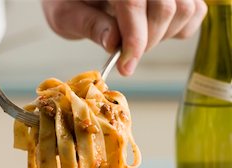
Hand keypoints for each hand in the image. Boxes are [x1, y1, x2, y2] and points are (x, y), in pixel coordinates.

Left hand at [42, 0, 207, 75]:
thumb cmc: (68, 0)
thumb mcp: (65, 14)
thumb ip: (89, 25)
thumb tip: (114, 44)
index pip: (133, 2)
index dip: (134, 39)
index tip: (126, 68)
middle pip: (165, 8)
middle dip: (146, 42)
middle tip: (126, 57)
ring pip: (185, 9)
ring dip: (163, 36)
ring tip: (138, 41)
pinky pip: (195, 11)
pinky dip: (180, 29)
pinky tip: (155, 33)